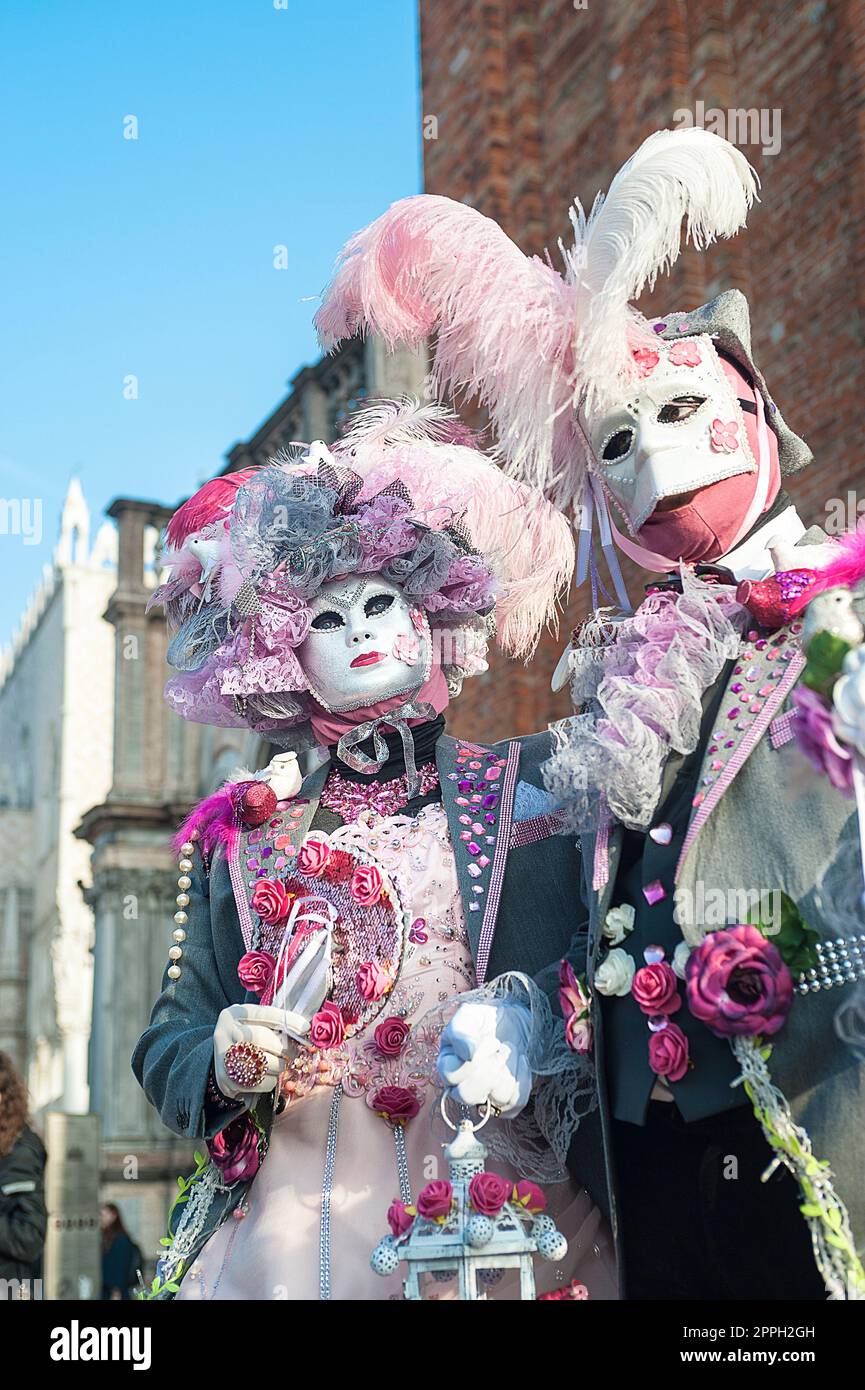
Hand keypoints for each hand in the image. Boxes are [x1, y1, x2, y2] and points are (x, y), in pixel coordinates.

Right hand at [213, 1003, 298, 1100]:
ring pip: (261, 1062)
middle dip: (284, 1046)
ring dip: (280, 1065)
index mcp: (234, 1015)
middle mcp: (225, 1033)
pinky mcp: (227, 1079)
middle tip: (296, 1052)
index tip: (305, 1028)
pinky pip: (259, 1081)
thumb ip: (273, 1023)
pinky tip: (272, 1076)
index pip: (264, 1013)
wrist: (222, 1063)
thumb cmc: (246, 1040)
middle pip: (260, 1037)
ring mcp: (223, 1057)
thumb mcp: (253, 1024)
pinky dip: (272, 1080)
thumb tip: (305, 1029)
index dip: (288, 1020)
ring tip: (284, 1064)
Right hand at [437, 1000, 532, 1116]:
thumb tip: (468, 1055)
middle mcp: (462, 1085)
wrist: (517, 1018)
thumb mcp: (470, 1015)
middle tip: (500, 1047)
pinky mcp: (507, 1102)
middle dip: (490, 1068)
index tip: (491, 1039)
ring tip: (510, 1049)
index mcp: (448, 1063)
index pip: (451, 1075)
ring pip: (495, 1098)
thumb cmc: (489, 1018)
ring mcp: (486, 1096)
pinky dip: (523, 1079)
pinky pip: (515, 1103)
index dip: (473, 1060)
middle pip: (467, 1095)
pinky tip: (522, 1059)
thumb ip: (460, 1031)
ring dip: (509, 1069)